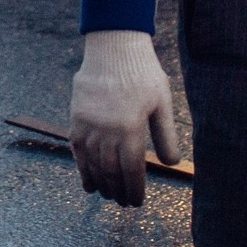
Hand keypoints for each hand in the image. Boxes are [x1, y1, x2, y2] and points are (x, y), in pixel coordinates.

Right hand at [69, 30, 181, 207]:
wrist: (114, 44)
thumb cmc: (142, 72)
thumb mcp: (162, 102)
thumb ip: (166, 135)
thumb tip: (171, 164)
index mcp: (131, 129)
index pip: (132, 171)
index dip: (134, 190)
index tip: (137, 202)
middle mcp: (107, 130)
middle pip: (111, 172)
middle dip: (117, 191)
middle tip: (123, 202)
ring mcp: (88, 124)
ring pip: (92, 164)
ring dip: (100, 183)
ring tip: (106, 195)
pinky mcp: (76, 116)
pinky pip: (77, 149)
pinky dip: (82, 168)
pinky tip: (88, 179)